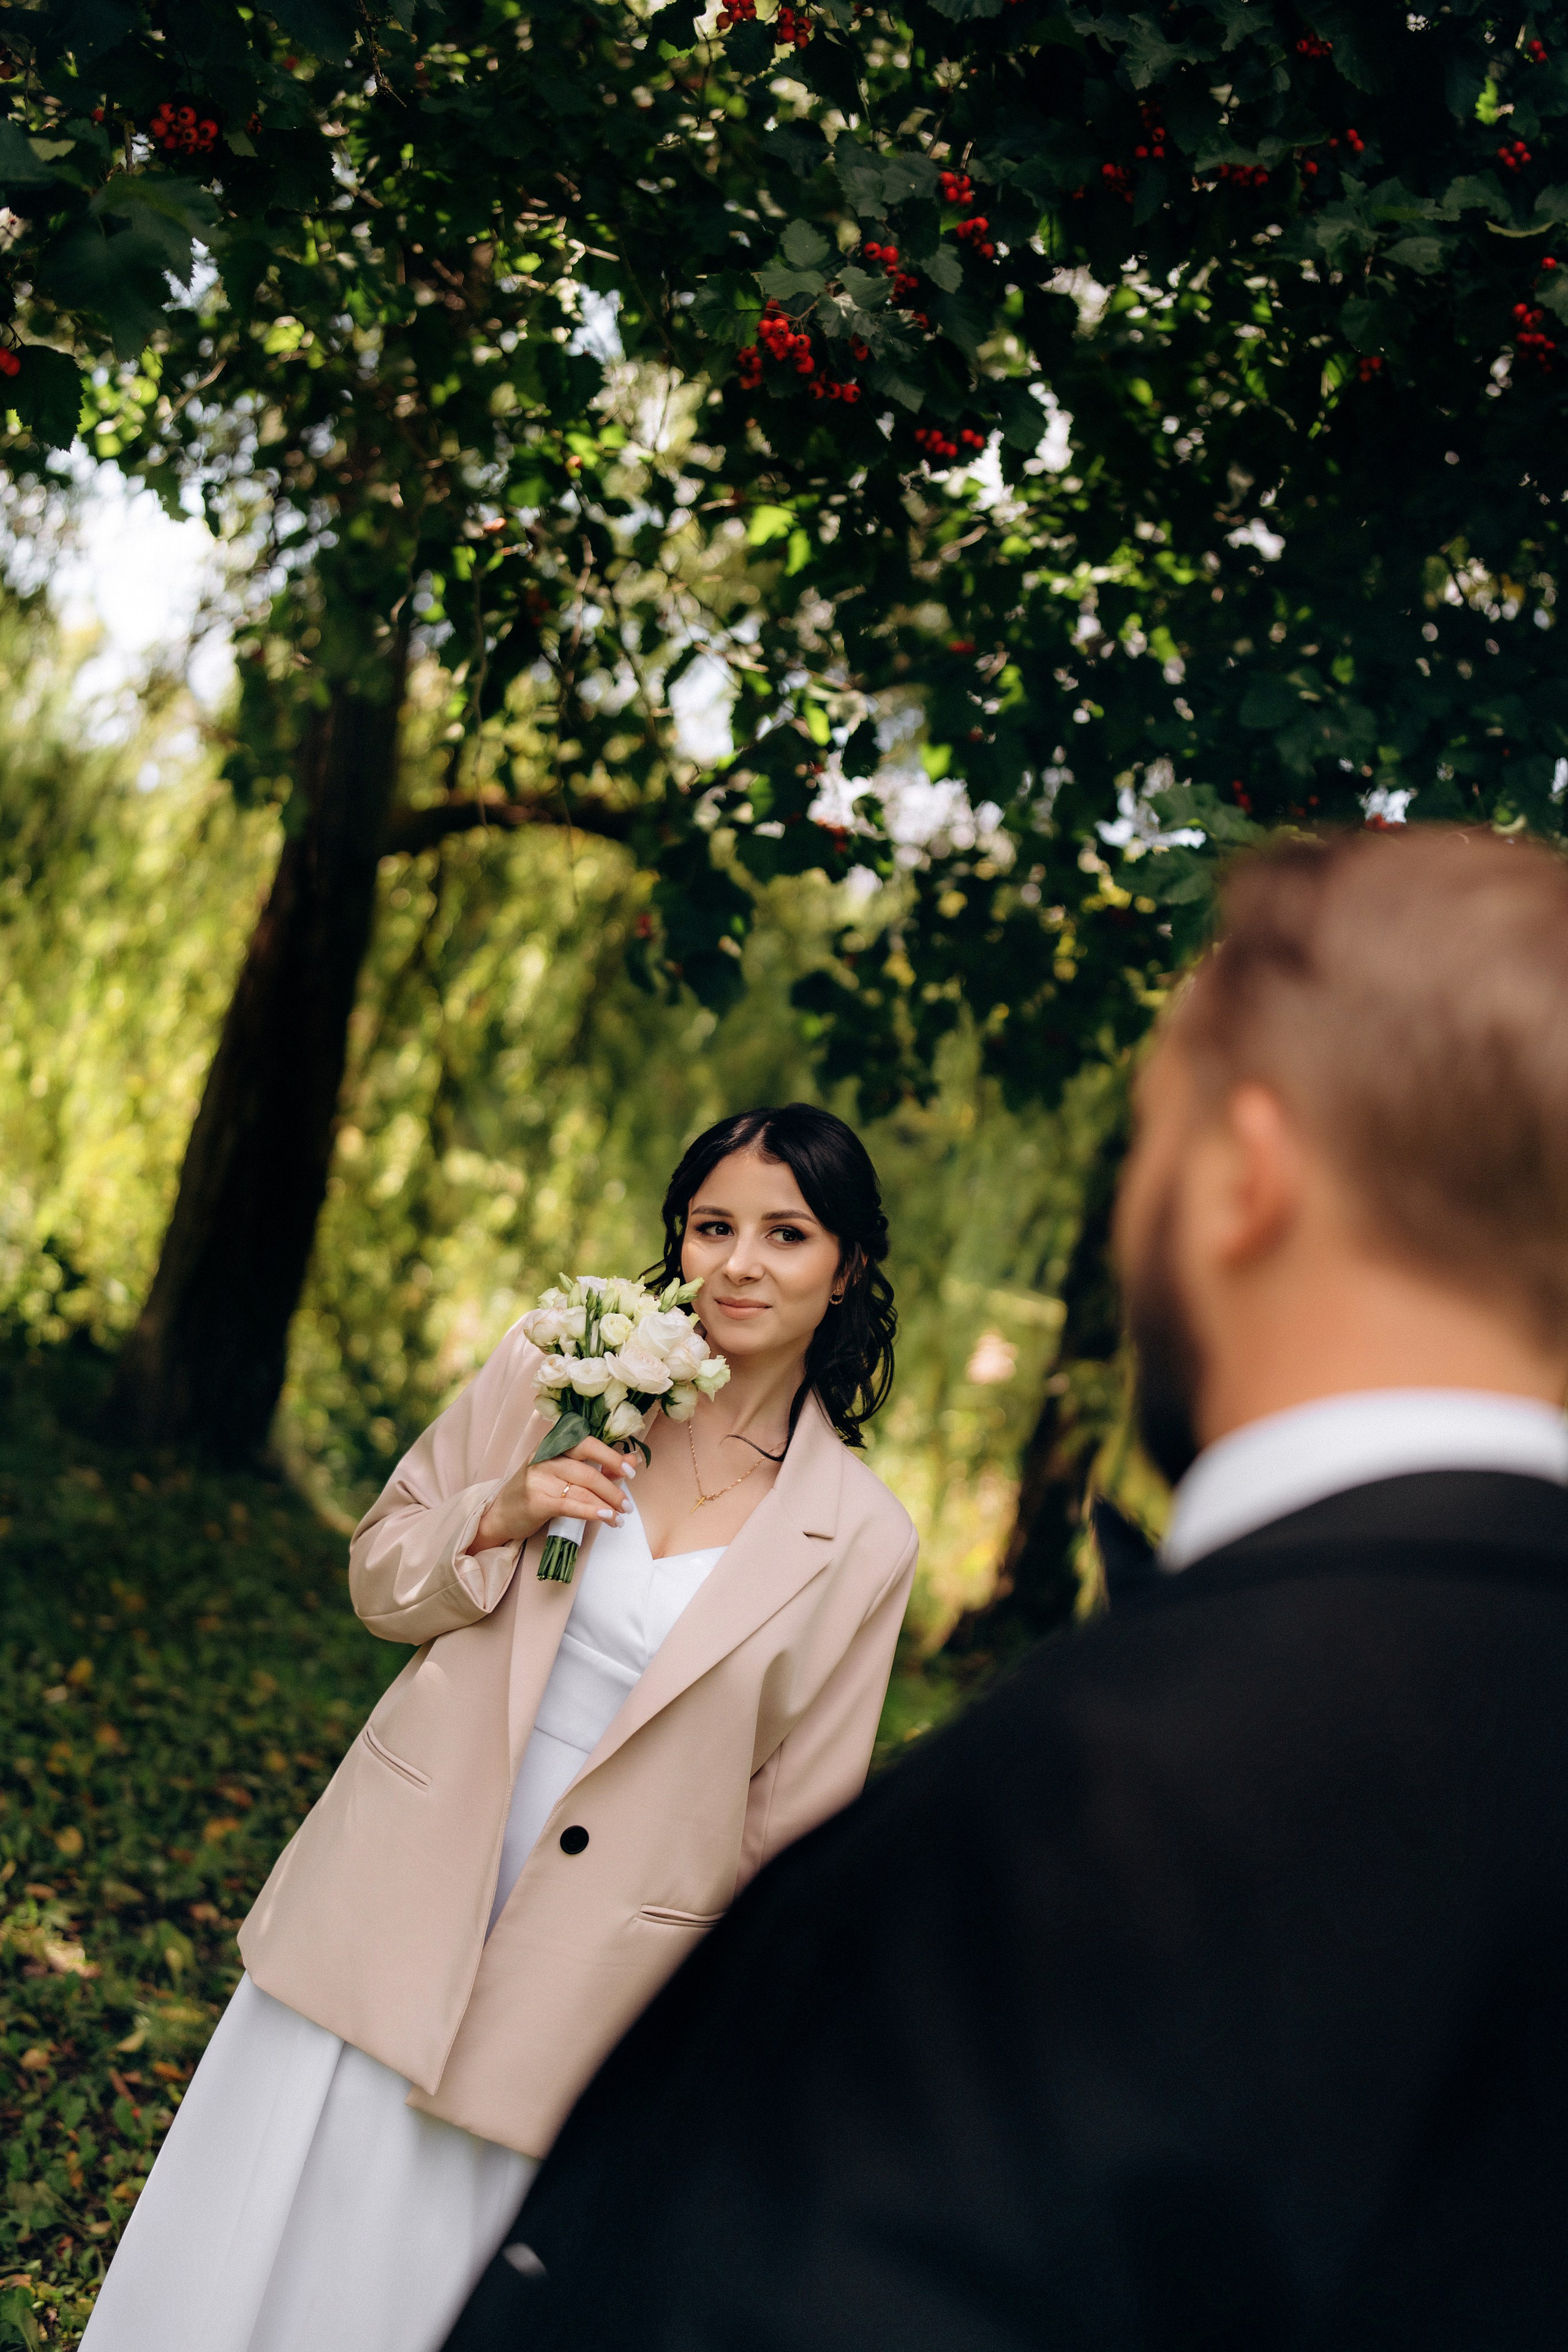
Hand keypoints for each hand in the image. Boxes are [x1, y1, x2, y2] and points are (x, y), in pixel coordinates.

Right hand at [474, 1438, 634, 1552]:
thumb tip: (633, 1459)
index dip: (611, 1457)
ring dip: (606, 1505)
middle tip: (627, 1505)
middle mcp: (545, 1457)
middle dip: (612, 1488)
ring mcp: (538, 1478)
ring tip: (619, 1517)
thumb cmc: (538, 1490)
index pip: (587, 1443)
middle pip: (588, 1470)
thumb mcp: (565, 1473)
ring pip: (581, 1490)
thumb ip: (599, 1465)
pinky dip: (591, 1512)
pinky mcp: (535, 1501)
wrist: (501, 1513)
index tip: (631, 1471)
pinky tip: (605, 1518)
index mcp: (553, 1445)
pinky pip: (570, 1505)